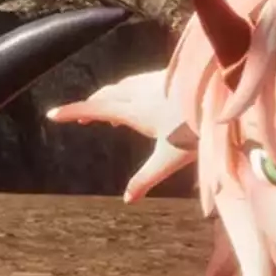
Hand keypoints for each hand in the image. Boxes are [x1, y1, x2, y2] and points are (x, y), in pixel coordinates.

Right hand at [45, 71, 194, 201]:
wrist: (223, 97)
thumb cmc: (196, 130)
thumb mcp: (169, 160)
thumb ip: (146, 179)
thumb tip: (128, 200)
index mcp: (134, 111)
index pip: (95, 110)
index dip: (73, 112)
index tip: (52, 114)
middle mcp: (139, 92)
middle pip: (106, 96)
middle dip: (91, 106)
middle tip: (80, 119)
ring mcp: (154, 81)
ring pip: (122, 87)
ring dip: (109, 97)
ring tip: (105, 110)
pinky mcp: (168, 76)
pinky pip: (138, 82)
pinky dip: (127, 91)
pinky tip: (138, 98)